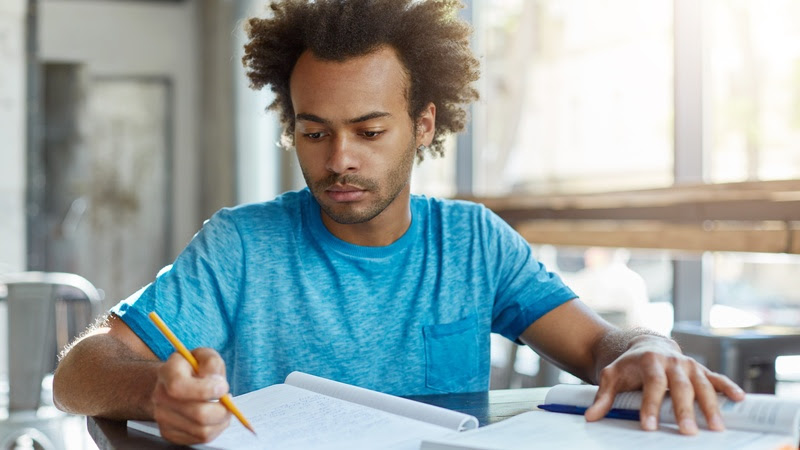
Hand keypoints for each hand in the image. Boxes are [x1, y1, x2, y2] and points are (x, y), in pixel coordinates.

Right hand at [152, 347, 231, 443]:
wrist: (175, 382)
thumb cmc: (193, 368)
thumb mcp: (204, 356)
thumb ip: (211, 363)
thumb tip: (216, 382)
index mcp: (167, 372)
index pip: (179, 386)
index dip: (206, 390)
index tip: (223, 386)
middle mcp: (160, 396)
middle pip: (197, 414)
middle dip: (222, 409)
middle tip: (228, 400)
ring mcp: (162, 417)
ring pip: (202, 430)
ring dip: (221, 421)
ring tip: (223, 408)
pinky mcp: (169, 433)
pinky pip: (199, 439)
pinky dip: (215, 429)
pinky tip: (214, 417)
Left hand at [584, 335, 744, 434]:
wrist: (646, 346)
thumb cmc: (628, 365)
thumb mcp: (611, 376)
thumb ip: (603, 397)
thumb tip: (591, 417)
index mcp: (649, 361)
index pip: (651, 384)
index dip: (650, 406)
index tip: (649, 426)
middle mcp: (672, 362)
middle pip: (680, 387)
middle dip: (684, 410)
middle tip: (687, 433)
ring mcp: (688, 365)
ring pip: (702, 385)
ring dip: (710, 405)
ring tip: (715, 428)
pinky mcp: (700, 370)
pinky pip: (717, 378)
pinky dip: (728, 387)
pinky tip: (739, 399)